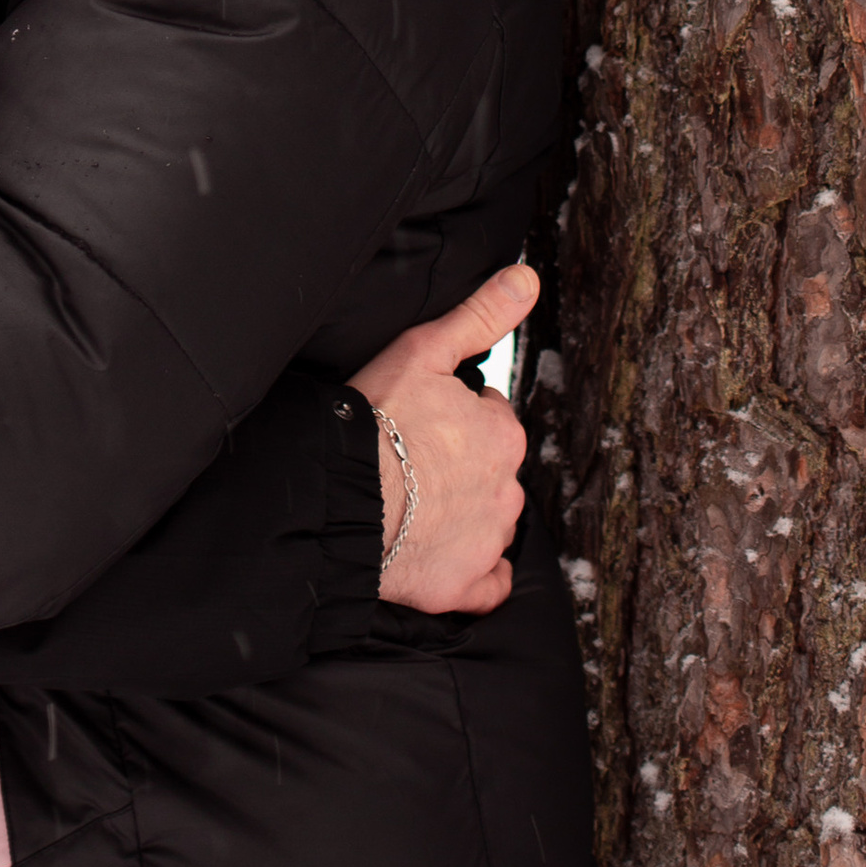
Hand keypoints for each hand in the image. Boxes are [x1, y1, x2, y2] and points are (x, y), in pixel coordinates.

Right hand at [352, 264, 535, 615]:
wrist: (338, 498)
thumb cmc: (373, 422)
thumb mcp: (424, 351)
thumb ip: (480, 315)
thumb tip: (527, 280)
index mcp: (503, 436)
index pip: (492, 421)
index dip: (457, 417)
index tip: (425, 420)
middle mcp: (508, 491)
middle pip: (493, 472)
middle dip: (464, 466)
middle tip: (415, 460)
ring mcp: (487, 543)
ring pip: (490, 522)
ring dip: (465, 514)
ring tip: (416, 505)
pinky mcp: (464, 586)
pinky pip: (487, 585)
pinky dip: (475, 574)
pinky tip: (442, 555)